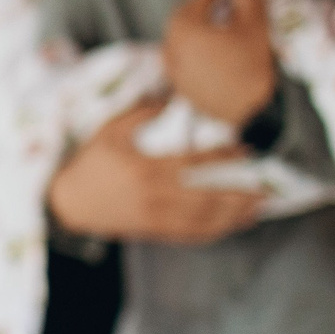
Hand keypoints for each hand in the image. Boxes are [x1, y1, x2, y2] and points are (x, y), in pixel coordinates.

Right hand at [47, 101, 263, 244]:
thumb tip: (172, 98)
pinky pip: (190, 235)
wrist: (67, 202)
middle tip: (267, 186)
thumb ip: (140, 113)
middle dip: (239, 193)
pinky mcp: (153, 231)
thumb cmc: (90, 162)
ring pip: (203, 220)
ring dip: (234, 215)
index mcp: (144, 169)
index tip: (246, 152)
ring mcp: (154, 218)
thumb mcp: (109, 130)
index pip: (194, 164)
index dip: (223, 159)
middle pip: (206, 197)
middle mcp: (153, 197)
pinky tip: (233, 224)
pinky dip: (216, 231)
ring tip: (259, 206)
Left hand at [161, 0, 277, 124]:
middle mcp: (171, 49)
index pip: (197, 1)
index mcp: (183, 28)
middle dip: (201, 12)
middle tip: (221, 9)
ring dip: (197, 33)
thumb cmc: (252, 63)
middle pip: (183, 21)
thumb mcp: (255, 22)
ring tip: (219, 32)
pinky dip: (195, 53)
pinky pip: (183, 62)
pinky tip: (214, 55)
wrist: (252, 111)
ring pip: (181, 42)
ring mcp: (173, 71)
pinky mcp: (181, 88)